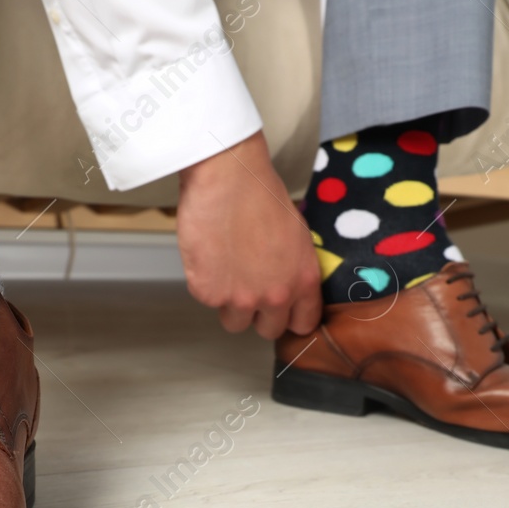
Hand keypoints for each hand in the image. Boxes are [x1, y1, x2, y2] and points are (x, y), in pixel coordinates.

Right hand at [176, 131, 322, 338]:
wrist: (227, 177)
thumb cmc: (261, 194)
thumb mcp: (296, 235)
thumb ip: (294, 268)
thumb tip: (286, 281)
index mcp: (303, 281)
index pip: (303, 324)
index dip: (290, 317)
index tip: (281, 311)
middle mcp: (275, 296)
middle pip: (268, 330)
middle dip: (258, 313)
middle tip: (248, 287)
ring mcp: (240, 298)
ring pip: (234, 321)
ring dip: (229, 303)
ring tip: (226, 269)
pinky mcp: (208, 292)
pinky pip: (207, 300)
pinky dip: (205, 282)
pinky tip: (210, 254)